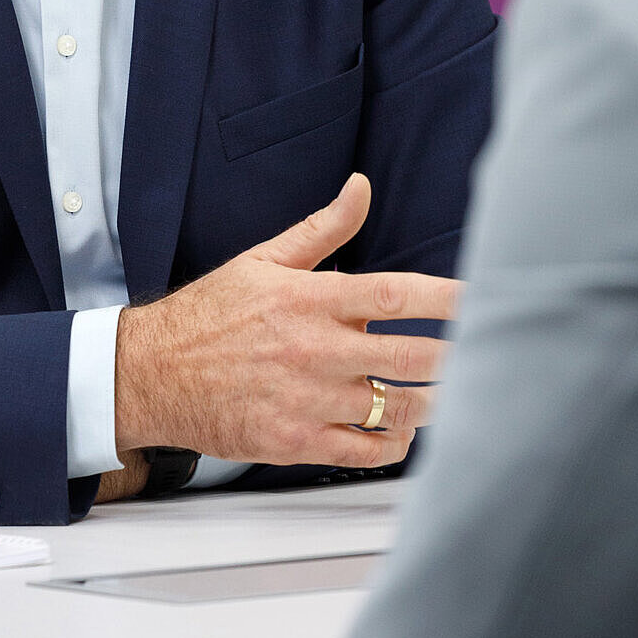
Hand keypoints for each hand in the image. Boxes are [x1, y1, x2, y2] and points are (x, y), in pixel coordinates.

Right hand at [113, 174, 456, 468]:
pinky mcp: (295, 441)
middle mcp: (313, 349)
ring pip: (396, 407)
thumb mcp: (264, 260)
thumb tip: (361, 187)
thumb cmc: (210, 314)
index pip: (396, 296)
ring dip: (435, 403)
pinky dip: (395, 443)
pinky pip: (366, 451)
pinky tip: (402, 430)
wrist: (151, 373)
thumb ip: (322, 229)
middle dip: (457, 357)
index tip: (482, 299)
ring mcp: (306, 400)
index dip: (447, 299)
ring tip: (454, 394)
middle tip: (486, 353)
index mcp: (309, 299)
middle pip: (410, 356)